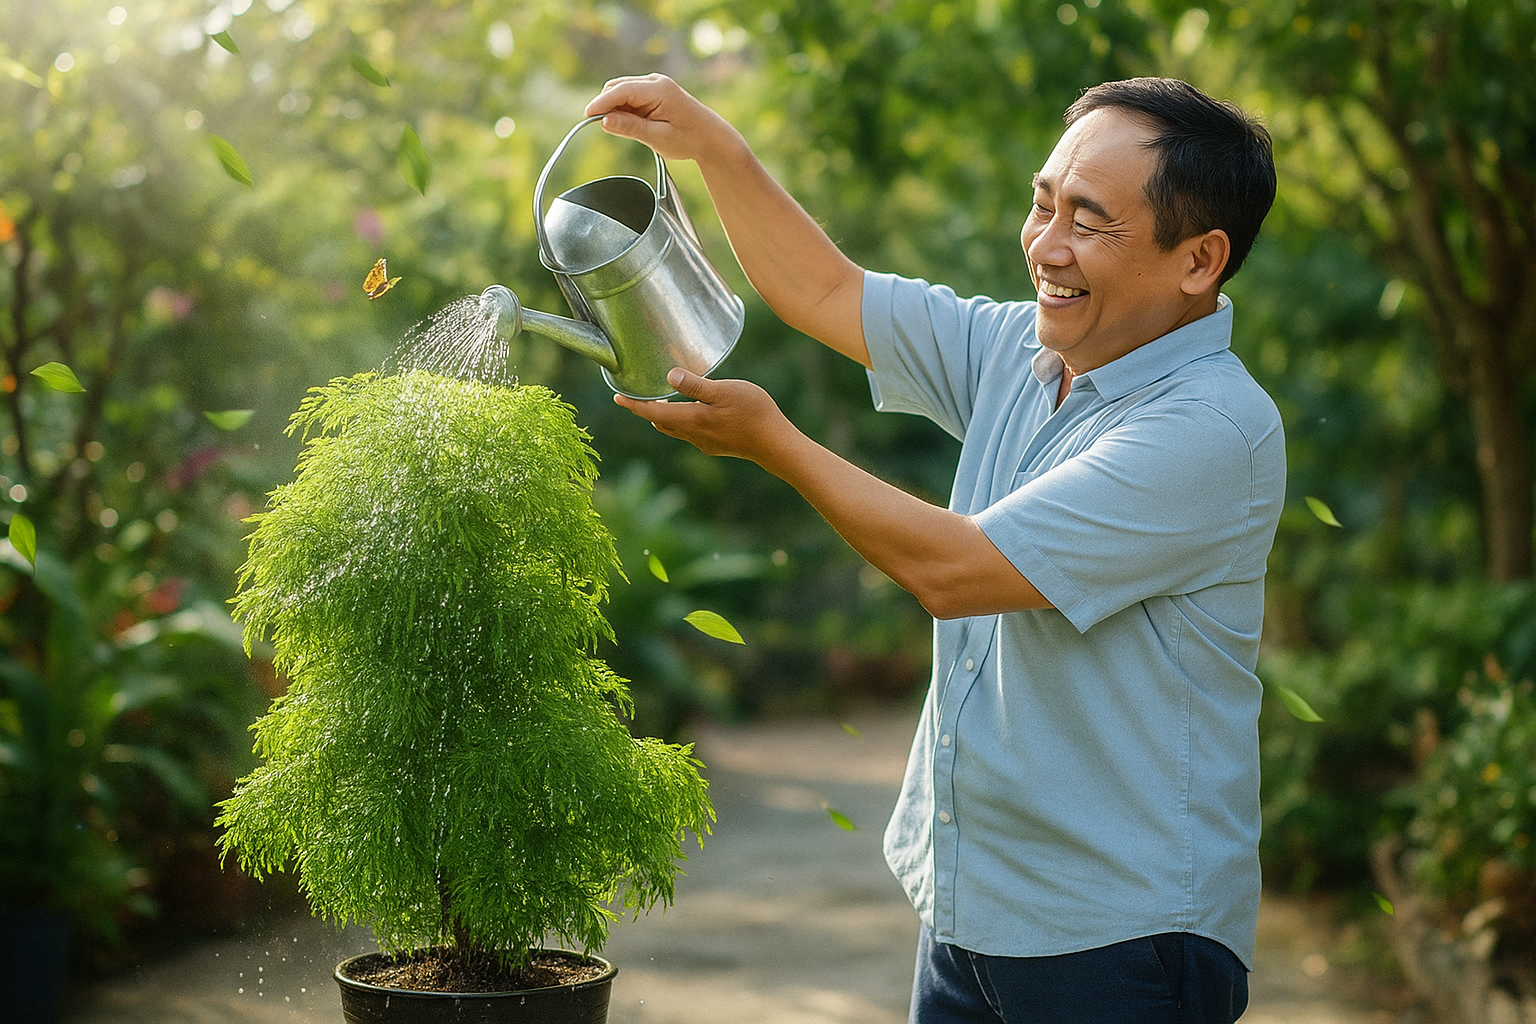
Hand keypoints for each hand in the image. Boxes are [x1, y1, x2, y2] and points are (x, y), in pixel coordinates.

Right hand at [583, 74, 737, 163]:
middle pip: (618, 87)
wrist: (711, 138)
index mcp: (659, 90)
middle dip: (606, 105)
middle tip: (603, 127)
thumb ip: (630, 128)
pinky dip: (624, 108)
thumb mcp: (658, 137)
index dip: (601, 103)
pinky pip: (631, 96)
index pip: (621, 91)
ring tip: (621, 129)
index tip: (587, 116)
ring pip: (622, 91)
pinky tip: (629, 123)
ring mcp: (655, 84)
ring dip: (615, 107)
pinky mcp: (655, 91)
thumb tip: (604, 120)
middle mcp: (656, 82)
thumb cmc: (689, 139)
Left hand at [614, 367, 794, 465]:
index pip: (653, 413)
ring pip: (676, 430)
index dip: (634, 405)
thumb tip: (668, 376)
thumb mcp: (725, 391)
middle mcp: (694, 434)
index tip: (617, 397)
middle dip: (646, 411)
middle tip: (635, 398)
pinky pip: (690, 434)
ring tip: (661, 403)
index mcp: (692, 419)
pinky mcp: (717, 446)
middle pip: (661, 423)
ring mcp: (706, 443)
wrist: (776, 445)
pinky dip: (682, 422)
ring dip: (664, 417)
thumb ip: (696, 385)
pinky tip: (693, 414)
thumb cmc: (754, 413)